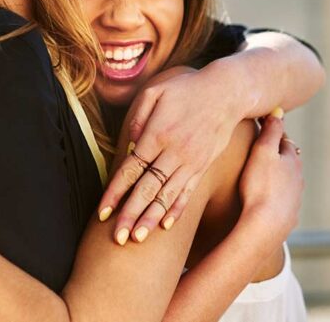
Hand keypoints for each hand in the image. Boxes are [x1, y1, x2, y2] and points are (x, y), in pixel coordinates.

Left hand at [99, 64, 242, 243]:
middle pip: (147, 189)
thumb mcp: (155, 91)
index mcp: (157, 135)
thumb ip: (138, 116)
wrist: (227, 92)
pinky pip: (188, 192)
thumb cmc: (185, 89)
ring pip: (167, 196)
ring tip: (137, 239)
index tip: (102, 212)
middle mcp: (174, 153)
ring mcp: (191, 163)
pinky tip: (166, 226)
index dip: (115, 192)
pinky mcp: (203, 167)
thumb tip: (129, 142)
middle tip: (117, 238)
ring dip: (151, 219)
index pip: (131, 169)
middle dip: (130, 214)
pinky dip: (177, 209)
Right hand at [238, 115, 302, 238]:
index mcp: (291, 159)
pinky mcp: (287, 212)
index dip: (271, 130)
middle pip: (287, 159)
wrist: (266, 224)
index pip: (283, 139)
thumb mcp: (263, 152)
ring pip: (286, 177)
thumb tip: (278, 111)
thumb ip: (271, 131)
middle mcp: (297, 177)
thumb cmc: (261, 186)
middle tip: (260, 145)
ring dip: (276, 171)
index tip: (258, 123)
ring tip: (261, 169)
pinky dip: (274, 189)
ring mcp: (293, 195)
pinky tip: (265, 193)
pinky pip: (281, 195)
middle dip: (275, 151)